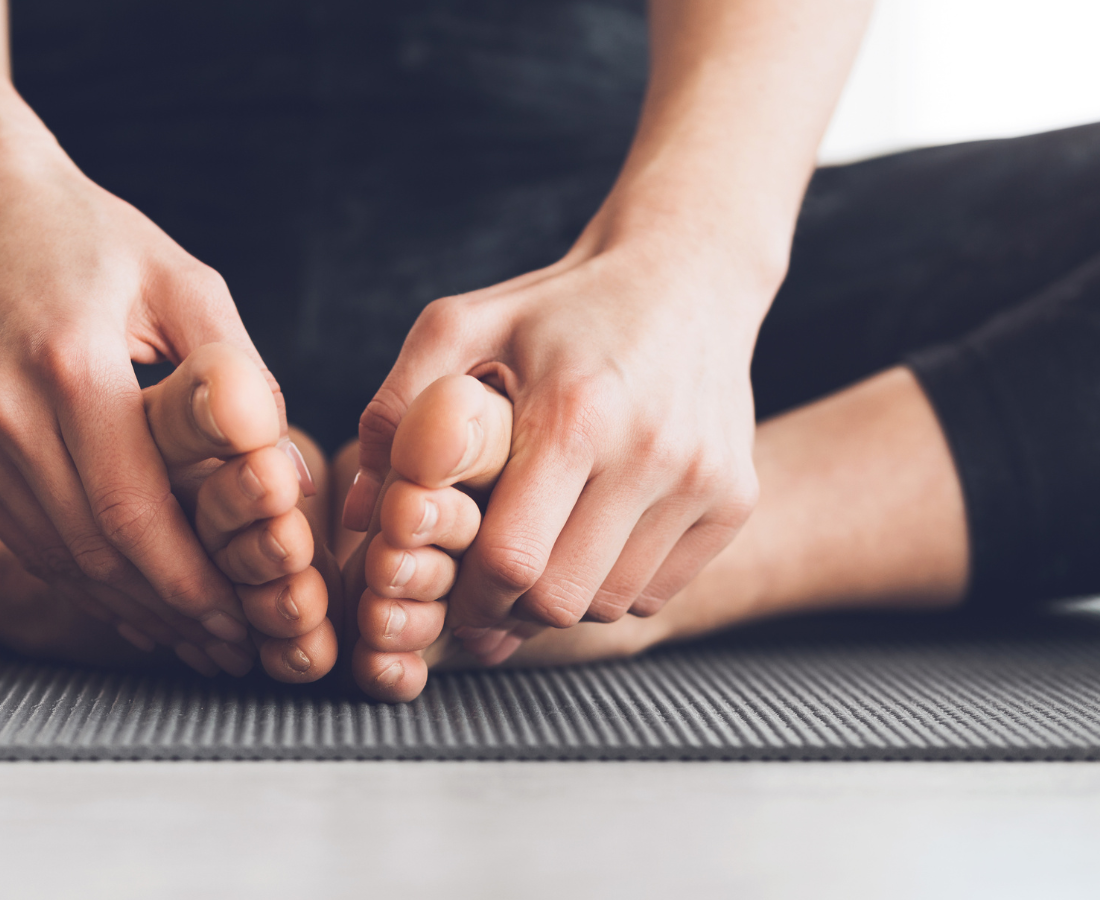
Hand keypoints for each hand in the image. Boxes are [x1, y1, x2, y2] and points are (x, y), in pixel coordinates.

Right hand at [0, 123, 274, 664]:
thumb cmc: (90, 235)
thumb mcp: (183, 278)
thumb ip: (237, 370)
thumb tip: (283, 462)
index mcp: (68, 366)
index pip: (129, 510)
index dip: (187, 580)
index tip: (242, 618)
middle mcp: (2, 412)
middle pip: (91, 550)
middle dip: (168, 610)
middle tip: (232, 647)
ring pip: (54, 556)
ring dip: (127, 607)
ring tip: (195, 639)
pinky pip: (25, 536)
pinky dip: (82, 578)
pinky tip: (134, 600)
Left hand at [343, 225, 770, 662]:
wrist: (686, 274)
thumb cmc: (556, 307)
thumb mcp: (458, 326)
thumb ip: (397, 412)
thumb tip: (363, 514)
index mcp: (575, 412)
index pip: (512, 560)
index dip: (468, 594)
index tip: (448, 587)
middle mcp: (653, 452)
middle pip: (561, 598)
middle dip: (509, 609)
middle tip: (483, 586)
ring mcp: (705, 480)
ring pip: (611, 604)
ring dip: (561, 599)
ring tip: (534, 556)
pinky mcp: (736, 499)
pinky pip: (658, 591)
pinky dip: (613, 586)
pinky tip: (587, 541)